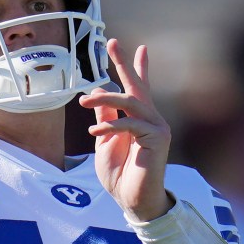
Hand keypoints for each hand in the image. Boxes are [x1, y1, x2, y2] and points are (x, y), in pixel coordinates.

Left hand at [78, 38, 172, 221]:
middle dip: (124, 63)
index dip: (135, 66)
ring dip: (105, 99)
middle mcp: (151, 119)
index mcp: (138, 119)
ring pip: (130, 102)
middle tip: (112, 43)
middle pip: (137, 86)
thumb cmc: (120, 174)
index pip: (138, 88)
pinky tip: (94, 133)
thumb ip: (104, 118)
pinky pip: (131, 124)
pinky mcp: (158, 138)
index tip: (133, 46)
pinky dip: (111, 126)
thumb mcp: (104, 142)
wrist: (132, 200)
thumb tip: (98, 91)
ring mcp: (157, 127)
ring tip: (84, 101)